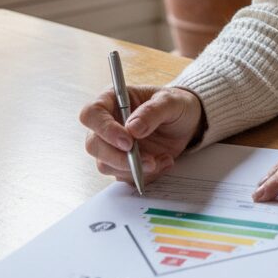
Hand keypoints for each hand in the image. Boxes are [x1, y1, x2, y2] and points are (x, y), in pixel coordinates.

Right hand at [80, 85, 203, 186]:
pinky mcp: (122, 164)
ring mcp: (112, 146)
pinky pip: (124, 176)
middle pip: (93, 145)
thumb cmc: (175, 104)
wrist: (186, 123)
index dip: (104, 129)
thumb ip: (152, 111)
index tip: (127, 141)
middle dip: (119, 157)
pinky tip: (164, 162)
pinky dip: (145, 175)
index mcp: (112, 100)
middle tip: (148, 160)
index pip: (91, 114)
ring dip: (135, 168)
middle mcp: (107, 124)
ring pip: (106, 165)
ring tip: (163, 158)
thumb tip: (132, 129)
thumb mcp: (171, 101)